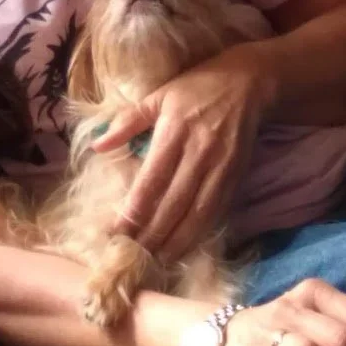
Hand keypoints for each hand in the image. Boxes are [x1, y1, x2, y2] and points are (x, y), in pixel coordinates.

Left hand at [91, 42, 273, 260]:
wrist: (248, 83)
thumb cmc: (195, 87)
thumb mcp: (158, 96)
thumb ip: (127, 122)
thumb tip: (97, 145)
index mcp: (174, 132)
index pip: (151, 182)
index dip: (134, 211)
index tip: (116, 234)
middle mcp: (198, 154)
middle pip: (172, 205)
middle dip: (151, 235)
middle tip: (131, 258)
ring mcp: (219, 168)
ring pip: (196, 215)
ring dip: (175, 242)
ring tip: (155, 262)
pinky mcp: (235, 177)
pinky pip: (216, 212)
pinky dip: (199, 233)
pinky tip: (184, 247)